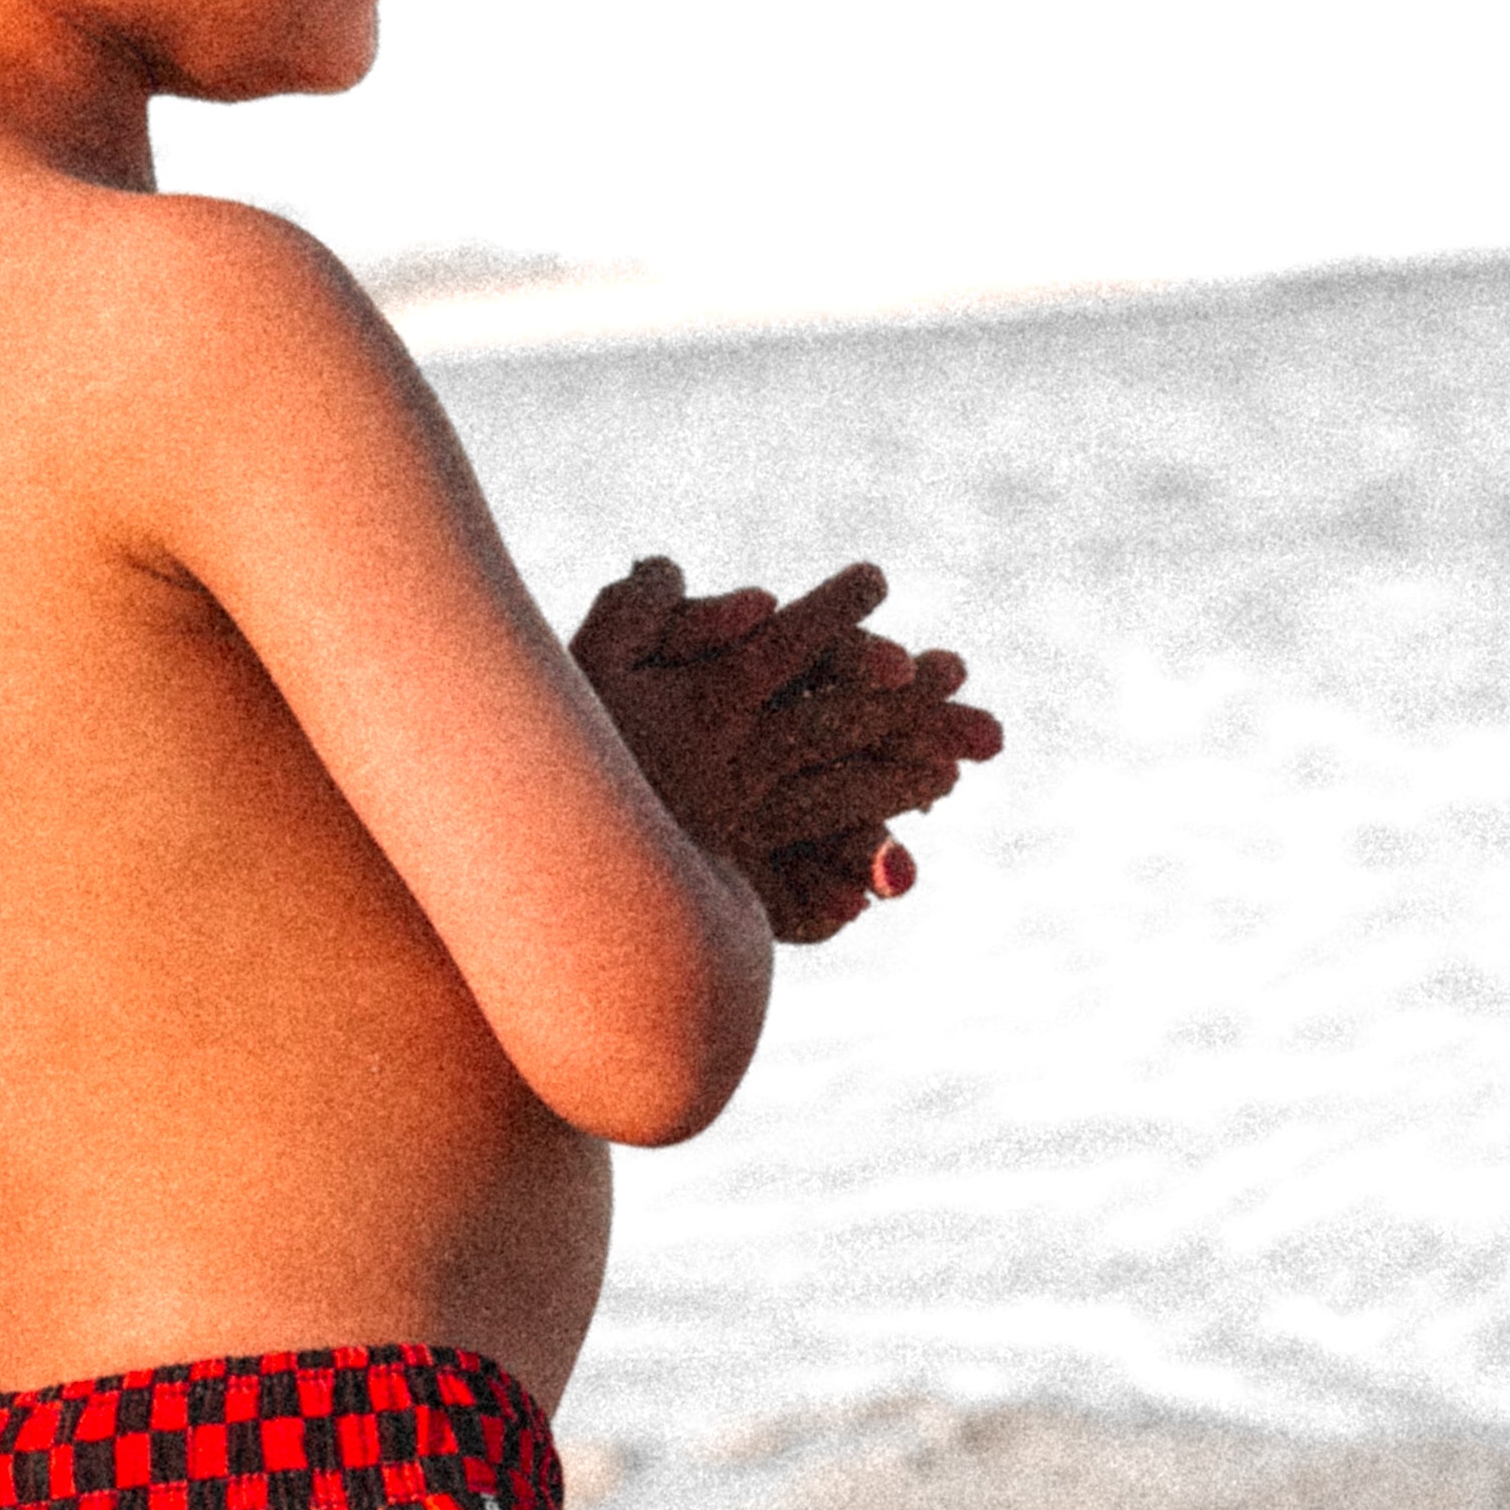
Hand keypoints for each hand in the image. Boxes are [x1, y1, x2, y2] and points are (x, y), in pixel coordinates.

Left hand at [571, 557, 1001, 941]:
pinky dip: (829, 904)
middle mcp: (755, 751)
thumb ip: (654, 613)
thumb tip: (758, 605)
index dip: (879, 663)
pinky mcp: (741, 886)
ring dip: (888, 830)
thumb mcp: (593, 662)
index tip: (935, 666)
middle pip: (858, 737)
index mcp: (734, 685)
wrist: (520, 838)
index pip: (826, 662)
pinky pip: (801, 900)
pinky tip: (854, 905)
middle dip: (925, 735)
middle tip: (989, 737)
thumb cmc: (554, 741)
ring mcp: (753, 824)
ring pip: (842, 823)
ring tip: (920, 837)